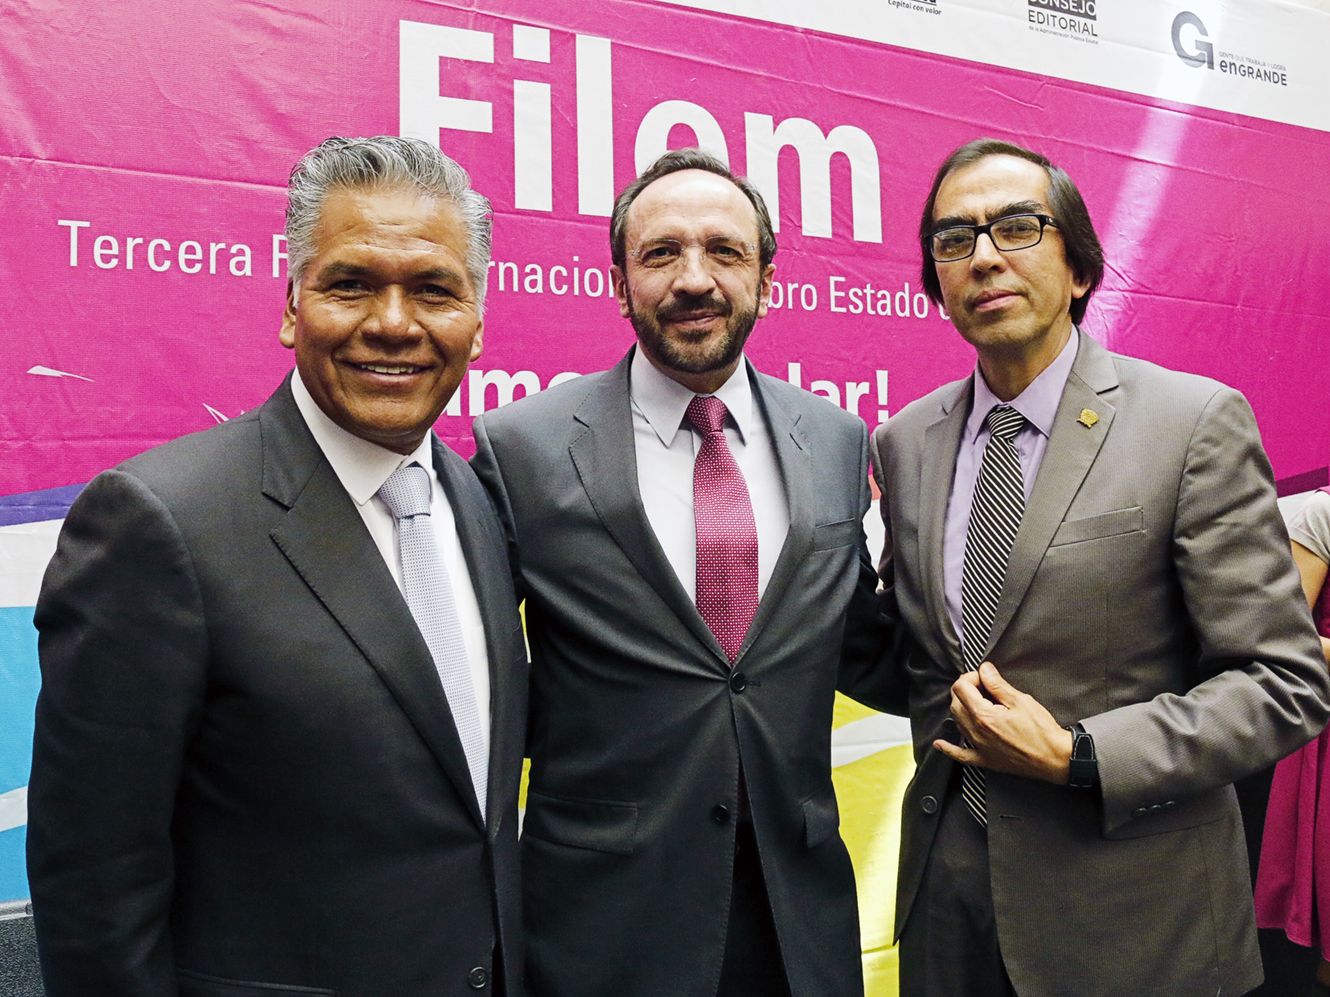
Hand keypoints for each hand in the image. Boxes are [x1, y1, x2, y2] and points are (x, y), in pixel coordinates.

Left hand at [933, 661, 1073, 783]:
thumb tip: (984, 669)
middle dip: (965, 690)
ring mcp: (978, 747)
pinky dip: (948, 748)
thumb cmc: (1041, 730)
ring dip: (961, 709)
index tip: (984, 677)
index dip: (970, 677)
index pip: (961, 688)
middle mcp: (975, 732)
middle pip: (955, 704)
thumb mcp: (1020, 701)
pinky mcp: (985, 760)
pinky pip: (960, 755)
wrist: (1054, 758)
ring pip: (957, 723)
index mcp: (983, 715)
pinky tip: (939, 743)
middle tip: (983, 687)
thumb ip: (997, 685)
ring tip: (978, 703)